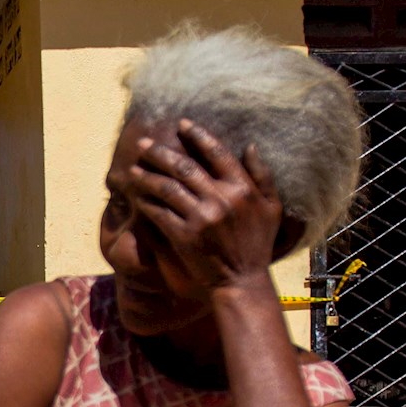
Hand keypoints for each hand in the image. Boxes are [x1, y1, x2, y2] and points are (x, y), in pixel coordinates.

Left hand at [130, 119, 285, 300]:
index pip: (216, 152)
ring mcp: (201, 217)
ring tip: (133, 169)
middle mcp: (221, 199)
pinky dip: (146, 201)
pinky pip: (159, 212)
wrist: (242, 282)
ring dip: (147, 176)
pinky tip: (136, 195)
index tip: (181, 124)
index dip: (197, 135)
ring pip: (167, 187)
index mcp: (242, 188)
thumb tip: (250, 146)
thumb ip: (262, 176)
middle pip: (184, 166)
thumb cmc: (258, 245)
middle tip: (143, 143)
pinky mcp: (184, 235)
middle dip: (160, 153)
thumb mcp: (272, 208)